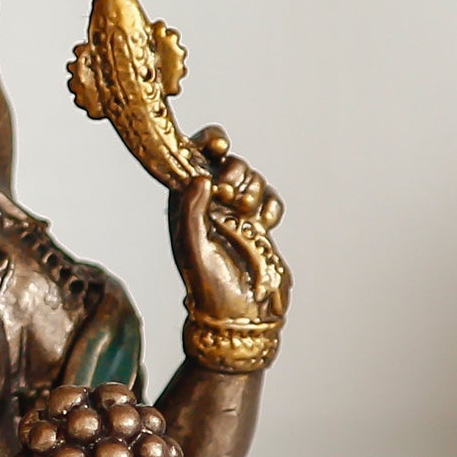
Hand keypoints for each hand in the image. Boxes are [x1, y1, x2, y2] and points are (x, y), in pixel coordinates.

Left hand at [169, 126, 288, 324]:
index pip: (193, 157)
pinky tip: (264, 224)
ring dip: (253, 190)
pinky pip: (270, 199)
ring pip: (251, 178)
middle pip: (227, 162)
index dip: (206, 143)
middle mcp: (209, 204)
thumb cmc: (208, 285)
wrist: (241, 314)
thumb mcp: (191, 246)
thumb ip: (190, 210)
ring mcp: (236, 213)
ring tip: (246, 216)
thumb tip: (198, 177)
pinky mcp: (259, 224)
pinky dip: (271, 207)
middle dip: (235, 170)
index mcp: (185, 203)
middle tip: (231, 193)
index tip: (220, 144)